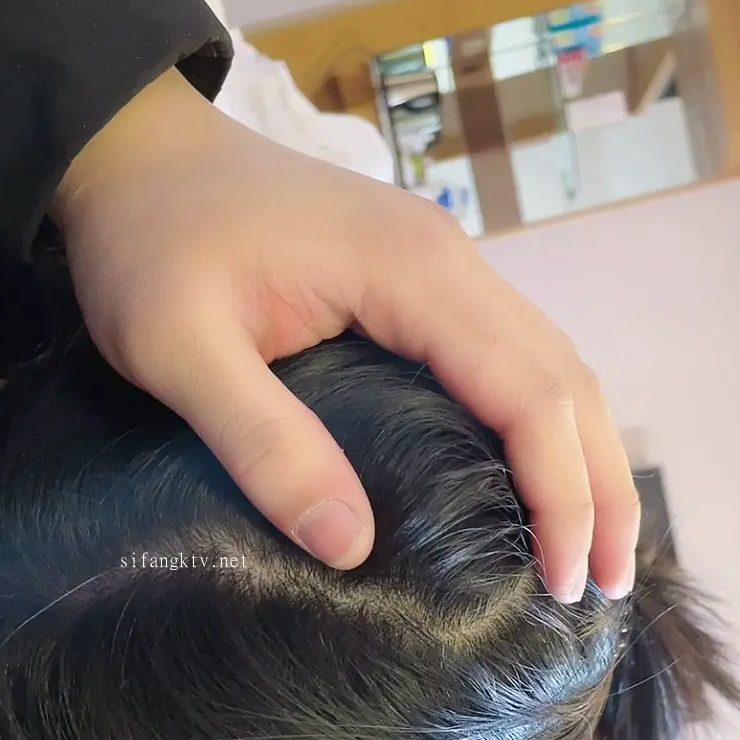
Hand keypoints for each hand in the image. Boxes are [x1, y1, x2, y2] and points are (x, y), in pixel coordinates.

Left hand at [52, 69, 638, 600]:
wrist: (133, 151)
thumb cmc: (148, 244)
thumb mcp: (178, 351)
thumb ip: (264, 443)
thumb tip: (352, 548)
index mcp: (411, 273)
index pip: (530, 394)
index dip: (561, 496)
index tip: (560, 583)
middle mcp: (451, 261)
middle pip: (567, 380)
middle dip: (601, 489)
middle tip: (606, 587)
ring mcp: (442, 264)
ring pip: (552, 365)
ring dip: (583, 458)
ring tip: (595, 550)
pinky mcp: (420, 279)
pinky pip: (511, 356)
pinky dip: (543, 426)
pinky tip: (539, 479)